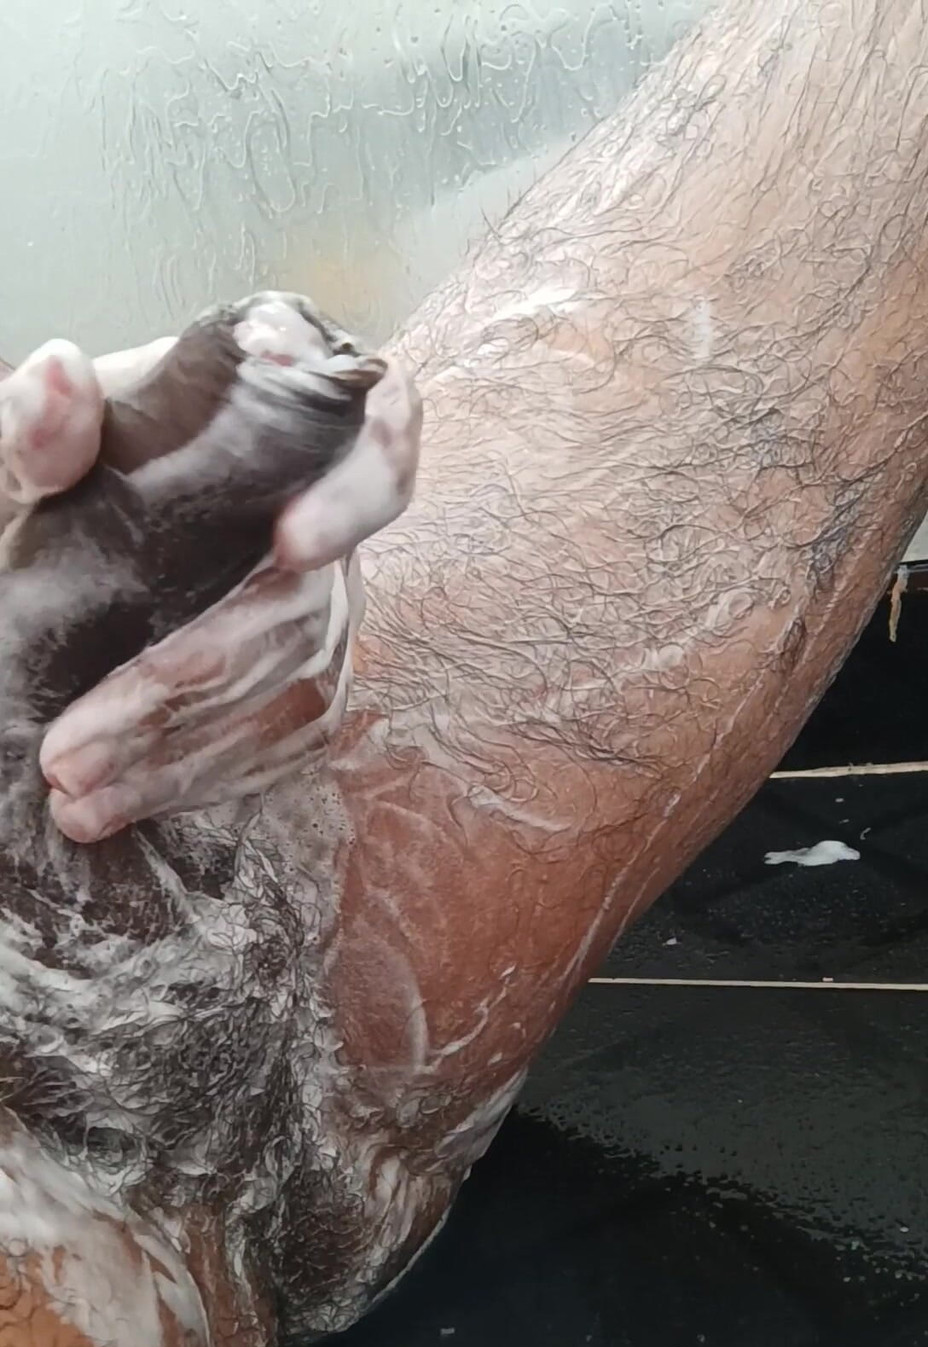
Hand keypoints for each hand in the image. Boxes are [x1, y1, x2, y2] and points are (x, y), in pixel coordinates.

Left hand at [0, 313, 420, 841]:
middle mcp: (331, 509)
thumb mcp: (47, 451)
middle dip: (186, 679)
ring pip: (289, 685)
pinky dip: (200, 777)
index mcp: (288, 418)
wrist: (83, 550)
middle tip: (78, 744)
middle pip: (300, 600)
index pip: (377, 424)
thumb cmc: (82, 481)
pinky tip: (121, 803)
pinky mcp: (319, 677)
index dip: (360, 486)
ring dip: (178, 748)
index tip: (293, 541)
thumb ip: (45, 424)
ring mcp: (333, 602)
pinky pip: (287, 739)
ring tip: (72, 786)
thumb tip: (59, 375)